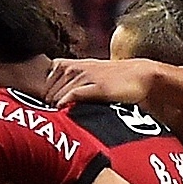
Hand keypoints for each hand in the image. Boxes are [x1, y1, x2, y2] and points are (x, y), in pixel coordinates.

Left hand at [42, 57, 159, 106]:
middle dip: (48, 105)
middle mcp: (74, 68)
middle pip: (47, 93)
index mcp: (68, 65)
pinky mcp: (97, 87)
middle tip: (51, 117)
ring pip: (57, 96)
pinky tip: (66, 112)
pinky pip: (71, 97)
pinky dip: (65, 106)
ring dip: (56, 109)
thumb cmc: (112, 79)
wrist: (140, 77)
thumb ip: (66, 82)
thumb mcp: (86, 75)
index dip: (42, 95)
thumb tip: (46, 100)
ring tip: (60, 119)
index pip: (42, 82)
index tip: (44, 107)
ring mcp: (85, 76)